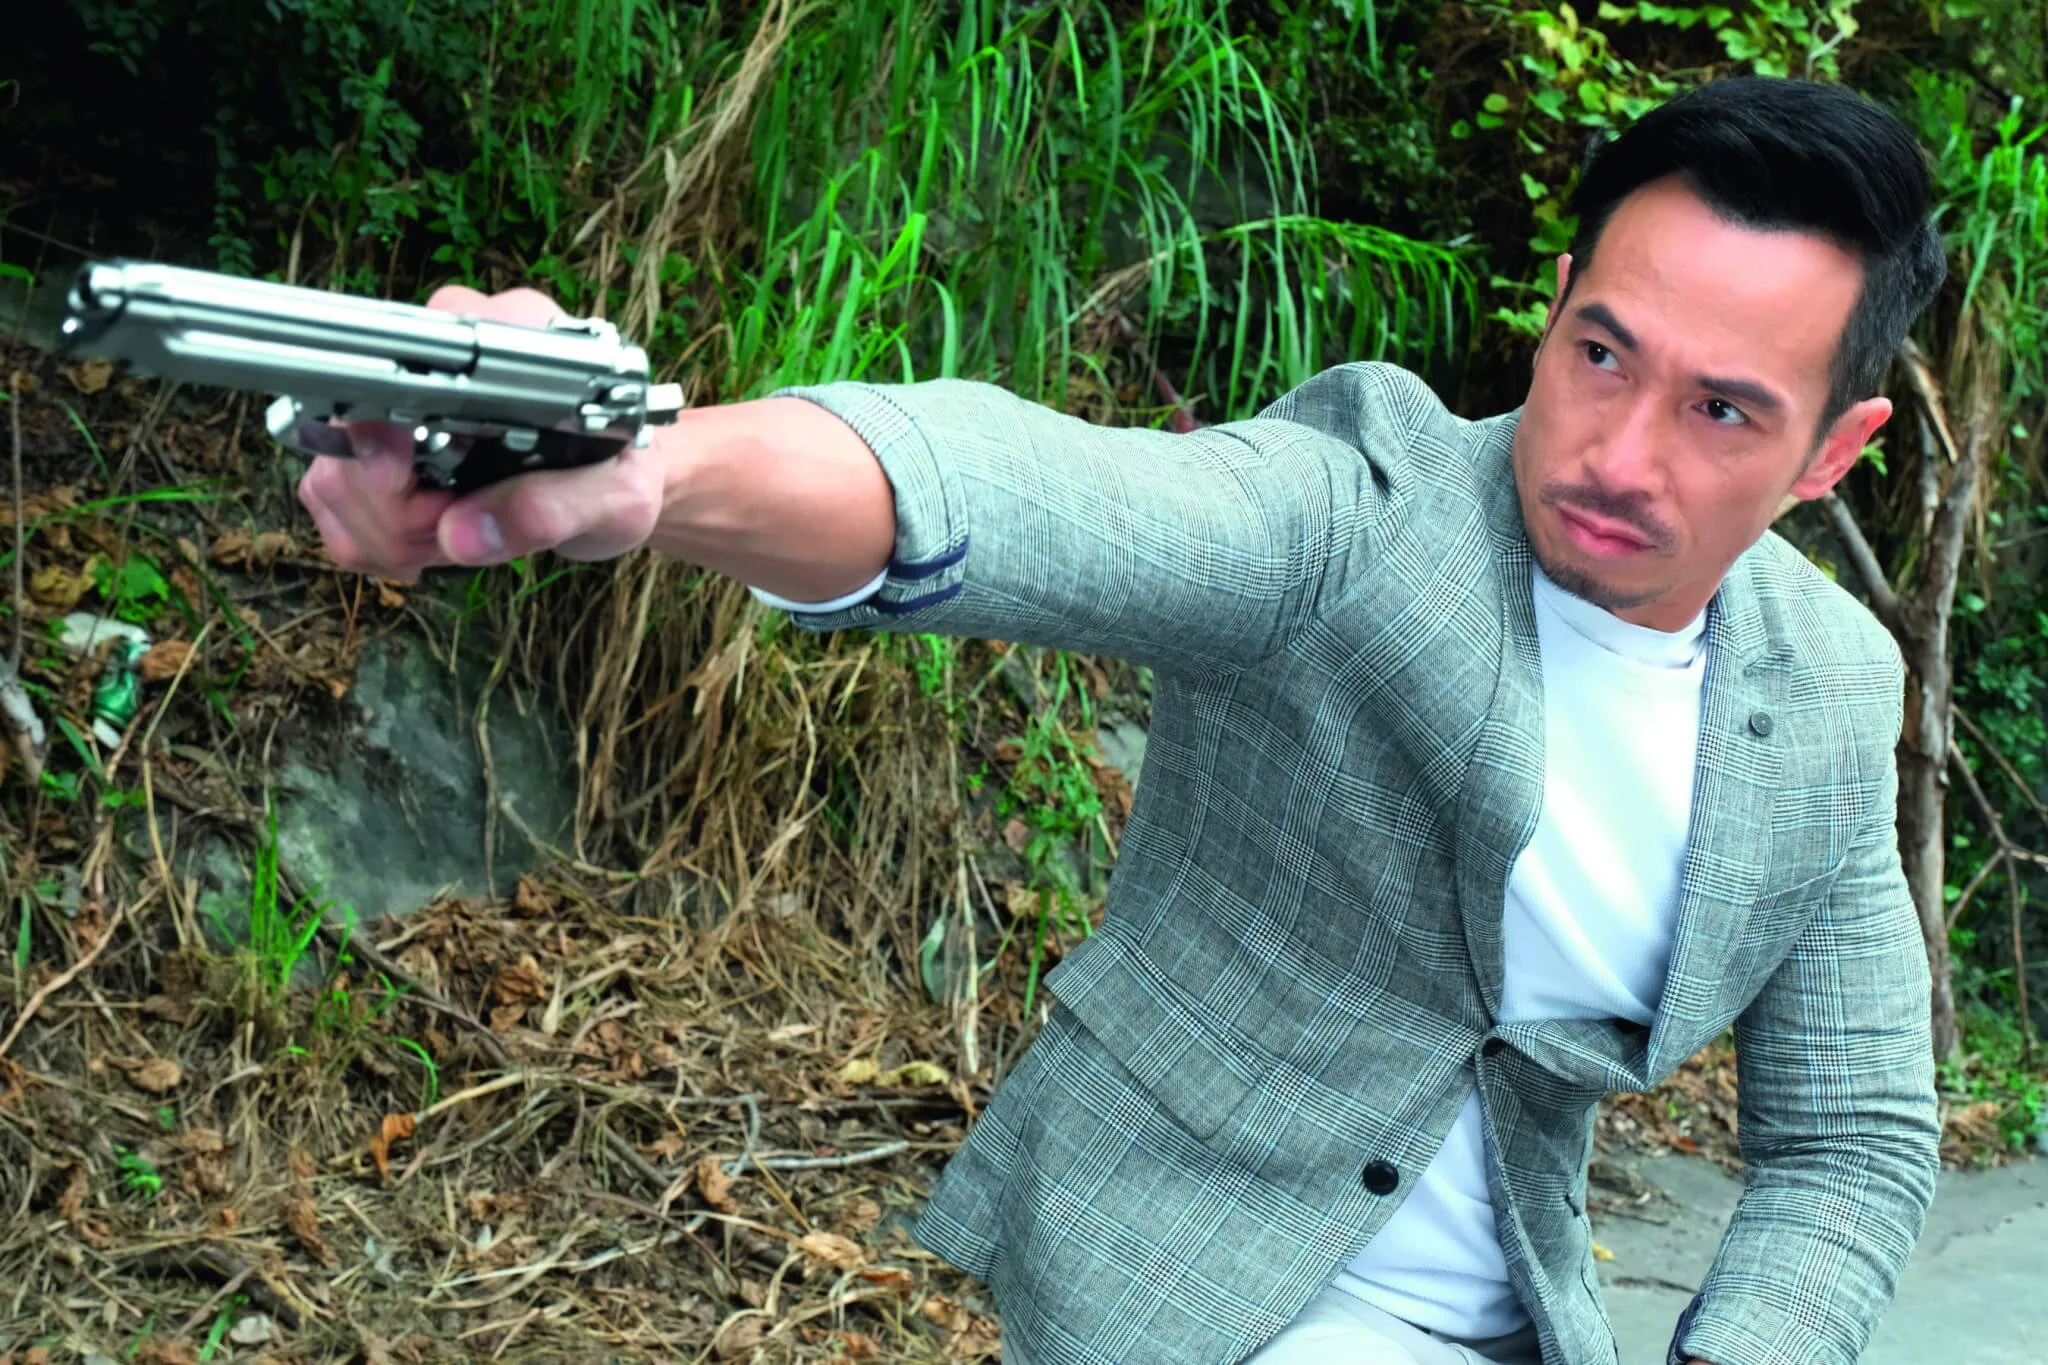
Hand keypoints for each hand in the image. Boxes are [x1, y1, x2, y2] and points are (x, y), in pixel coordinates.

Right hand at [295, 284, 671, 581]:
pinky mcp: (378, 437)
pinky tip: (427, 544)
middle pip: (351, 434)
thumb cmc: (620, 472)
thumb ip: (552, 509)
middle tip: (460, 536)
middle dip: (398, 512)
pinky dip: (372, 538)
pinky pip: (332, 497)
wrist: (611, 476)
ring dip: (385, 532)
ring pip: (333, 474)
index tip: (408, 489)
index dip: (382, 435)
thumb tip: (462, 534)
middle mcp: (437, 346)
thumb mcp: (616, 498)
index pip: (397, 361)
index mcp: (503, 333)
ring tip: (456, 538)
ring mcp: (395, 392)